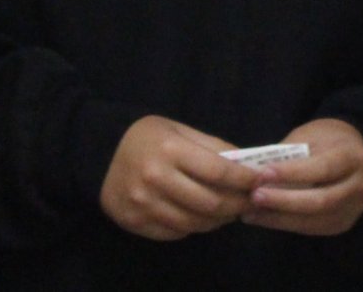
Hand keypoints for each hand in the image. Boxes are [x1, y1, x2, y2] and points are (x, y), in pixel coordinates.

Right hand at [98, 116, 261, 241]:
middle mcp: (156, 179)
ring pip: (194, 223)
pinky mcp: (135, 222)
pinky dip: (193, 227)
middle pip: (210, 203)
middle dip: (238, 205)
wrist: (99, 152)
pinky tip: (202, 217)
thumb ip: (212, 147)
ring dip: (218, 220)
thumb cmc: (147, 137)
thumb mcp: (179, 130)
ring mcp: (144, 204)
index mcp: (171, 151)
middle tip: (251, 201)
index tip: (263, 180)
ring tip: (230, 211)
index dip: (246, 179)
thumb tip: (247, 163)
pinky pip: (174, 233)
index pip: (219, 172)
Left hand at [241, 117, 362, 235]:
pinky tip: (264, 218)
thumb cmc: (328, 139)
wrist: (356, 151)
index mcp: (352, 157)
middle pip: (320, 201)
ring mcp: (353, 208)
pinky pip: (312, 228)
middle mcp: (358, 186)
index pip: (323, 168)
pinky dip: (285, 224)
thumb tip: (254, 170)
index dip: (293, 173)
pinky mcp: (342, 223)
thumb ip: (289, 154)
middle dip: (284, 201)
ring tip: (250, 212)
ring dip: (279, 218)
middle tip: (254, 197)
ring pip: (314, 220)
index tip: (263, 174)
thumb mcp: (311, 135)